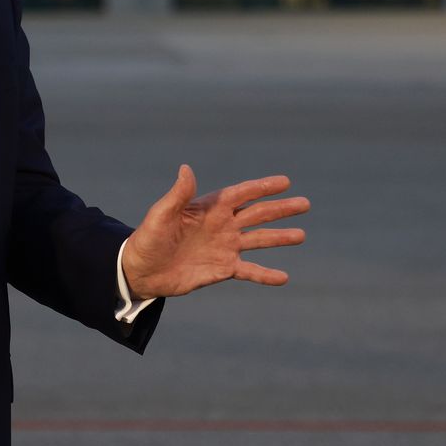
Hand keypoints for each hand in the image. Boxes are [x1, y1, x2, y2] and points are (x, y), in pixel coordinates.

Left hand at [122, 166, 307, 300]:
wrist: (141, 271)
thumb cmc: (147, 239)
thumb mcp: (161, 215)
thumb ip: (178, 195)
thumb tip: (186, 169)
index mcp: (209, 208)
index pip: (242, 194)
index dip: (263, 187)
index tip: (285, 181)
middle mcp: (222, 225)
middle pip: (257, 214)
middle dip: (281, 209)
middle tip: (305, 203)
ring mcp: (224, 247)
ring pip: (258, 240)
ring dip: (280, 237)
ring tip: (302, 235)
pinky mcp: (222, 269)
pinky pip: (249, 270)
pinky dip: (266, 274)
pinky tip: (284, 277)